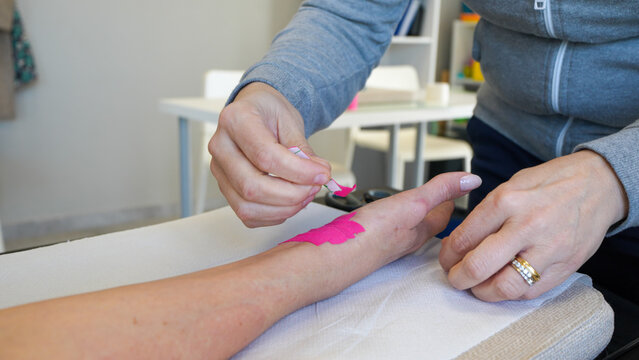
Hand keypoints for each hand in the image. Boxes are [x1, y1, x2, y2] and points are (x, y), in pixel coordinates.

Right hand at [209, 82, 330, 226]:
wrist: (256, 112)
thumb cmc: (269, 113)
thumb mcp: (290, 119)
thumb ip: (302, 149)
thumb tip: (317, 174)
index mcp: (235, 120)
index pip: (265, 155)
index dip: (298, 171)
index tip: (321, 174)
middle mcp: (220, 146)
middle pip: (252, 186)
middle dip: (292, 194)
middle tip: (315, 186)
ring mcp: (220, 171)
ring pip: (247, 206)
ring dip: (284, 208)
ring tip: (305, 194)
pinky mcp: (225, 189)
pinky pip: (248, 215)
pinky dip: (274, 215)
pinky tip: (290, 202)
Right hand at [351, 172, 482, 263]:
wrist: (336, 256)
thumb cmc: (371, 235)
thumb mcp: (413, 203)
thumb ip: (440, 190)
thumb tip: (471, 180)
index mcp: (420, 231)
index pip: (444, 215)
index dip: (452, 199)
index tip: (459, 189)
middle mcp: (404, 239)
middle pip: (426, 223)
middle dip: (434, 209)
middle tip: (441, 197)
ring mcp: (384, 243)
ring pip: (405, 227)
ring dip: (412, 216)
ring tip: (415, 205)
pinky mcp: (365, 242)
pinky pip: (385, 230)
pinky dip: (389, 221)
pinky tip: (381, 218)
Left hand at [439, 150, 628, 301]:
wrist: (597, 184)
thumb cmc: (551, 182)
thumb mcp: (510, 185)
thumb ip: (485, 214)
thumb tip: (457, 242)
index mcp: (506, 200)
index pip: (463, 238)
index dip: (447, 255)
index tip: (446, 259)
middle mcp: (525, 225)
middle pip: (478, 266)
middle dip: (458, 277)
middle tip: (455, 277)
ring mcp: (548, 248)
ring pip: (504, 286)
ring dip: (483, 292)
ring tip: (478, 286)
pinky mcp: (565, 266)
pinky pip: (530, 292)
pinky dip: (511, 294)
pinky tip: (504, 284)